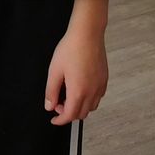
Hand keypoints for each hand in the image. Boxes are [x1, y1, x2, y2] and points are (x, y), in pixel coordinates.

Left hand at [44, 0, 108, 125]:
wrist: (87, 34)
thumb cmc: (70, 49)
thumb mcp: (54, 70)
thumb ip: (51, 91)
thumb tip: (50, 106)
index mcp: (78, 92)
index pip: (70, 115)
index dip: (60, 120)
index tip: (53, 120)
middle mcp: (92, 92)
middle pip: (81, 114)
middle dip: (69, 113)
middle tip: (58, 102)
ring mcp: (100, 86)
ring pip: (91, 107)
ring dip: (80, 107)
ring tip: (69, 95)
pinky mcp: (104, 79)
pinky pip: (98, 97)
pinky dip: (89, 99)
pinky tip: (81, 88)